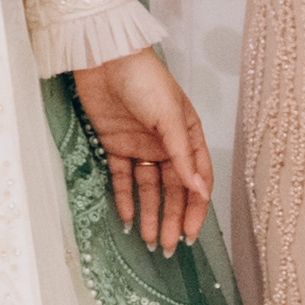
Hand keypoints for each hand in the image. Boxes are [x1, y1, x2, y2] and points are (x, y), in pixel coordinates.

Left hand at [71, 46, 216, 254]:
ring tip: (147, 240)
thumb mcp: (169, 117)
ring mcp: (140, 145)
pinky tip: (125, 218)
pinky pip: (122, 177)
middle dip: (171, 217)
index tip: (190, 233)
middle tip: (166, 246)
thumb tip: (200, 190)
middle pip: (172, 189)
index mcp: (188, 135)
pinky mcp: (114, 144)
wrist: (104, 57)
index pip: (197, 179)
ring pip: (148, 188)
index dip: (196, 207)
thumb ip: (182, 155)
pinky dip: (124, 198)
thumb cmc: (144, 79)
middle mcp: (166, 144)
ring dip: (148, 213)